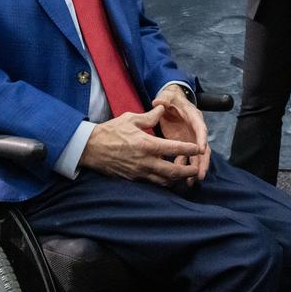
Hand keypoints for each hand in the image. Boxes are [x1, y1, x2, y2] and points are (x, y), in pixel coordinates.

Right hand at [79, 106, 203, 186]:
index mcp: (147, 144)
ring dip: (176, 179)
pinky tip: (168, 179)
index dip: (189, 149)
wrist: (90, 148)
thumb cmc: (111, 131)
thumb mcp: (131, 118)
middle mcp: (145, 161)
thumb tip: (162, 108)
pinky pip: (152, 183)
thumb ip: (150, 116)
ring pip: (163, 180)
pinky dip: (162, 182)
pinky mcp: (133, 178)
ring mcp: (139, 172)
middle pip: (172, 171)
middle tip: (196, 168)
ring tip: (185, 176)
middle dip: (187, 171)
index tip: (199, 148)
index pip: (173, 148)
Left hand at [153, 84, 210, 184]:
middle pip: (203, 146)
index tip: (201, 149)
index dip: (202, 138)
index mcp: (193, 116)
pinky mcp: (185, 145)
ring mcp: (192, 138)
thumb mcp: (167, 98)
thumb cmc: (170, 100)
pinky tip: (182, 179)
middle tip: (200, 175)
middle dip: (202, 161)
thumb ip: (164, 100)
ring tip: (191, 182)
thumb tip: (158, 102)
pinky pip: (188, 158)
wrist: (171, 104)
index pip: (200, 127)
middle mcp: (196, 129)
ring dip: (195, 168)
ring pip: (197, 156)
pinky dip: (186, 168)